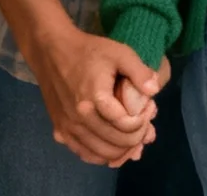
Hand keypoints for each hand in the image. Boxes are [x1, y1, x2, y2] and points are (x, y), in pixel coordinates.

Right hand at [24, 26, 161, 166]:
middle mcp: (79, 119)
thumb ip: (140, 72)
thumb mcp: (120, 53)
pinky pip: (85, 154)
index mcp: (95, 99)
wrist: (52, 53)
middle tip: (144, 120)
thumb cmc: (89, 51)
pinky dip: (103, 154)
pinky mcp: (60, 132)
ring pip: (103, 154)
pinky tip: (114, 143)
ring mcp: (67, 128)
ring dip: (123, 148)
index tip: (150, 107)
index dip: (144, 120)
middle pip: (117, 143)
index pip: (126, 125)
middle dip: (138, 135)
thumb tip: (155, 91)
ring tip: (132, 132)